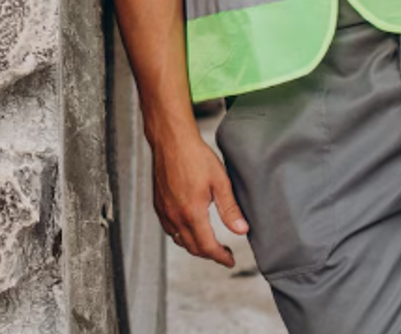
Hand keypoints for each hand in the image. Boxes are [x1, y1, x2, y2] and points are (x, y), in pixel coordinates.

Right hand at [151, 130, 248, 267]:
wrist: (171, 139)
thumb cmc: (195, 155)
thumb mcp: (220, 181)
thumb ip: (230, 209)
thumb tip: (241, 230)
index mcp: (191, 212)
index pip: (207, 247)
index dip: (220, 257)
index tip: (230, 260)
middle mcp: (175, 215)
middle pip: (192, 247)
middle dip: (209, 254)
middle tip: (223, 252)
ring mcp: (164, 210)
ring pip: (179, 240)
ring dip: (195, 246)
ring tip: (208, 242)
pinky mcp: (158, 203)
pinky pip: (169, 229)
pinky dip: (180, 235)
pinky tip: (189, 227)